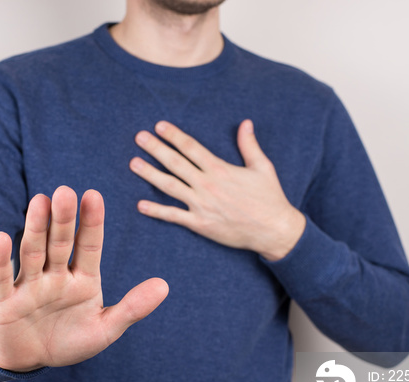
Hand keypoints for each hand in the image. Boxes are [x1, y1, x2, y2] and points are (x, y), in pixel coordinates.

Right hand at [0, 186, 168, 372]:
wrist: (31, 360)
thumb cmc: (70, 340)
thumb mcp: (106, 329)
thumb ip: (133, 308)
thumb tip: (165, 285)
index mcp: (83, 278)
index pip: (89, 245)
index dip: (91, 222)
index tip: (93, 195)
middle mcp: (55, 275)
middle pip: (59, 243)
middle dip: (62, 219)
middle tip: (65, 192)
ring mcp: (29, 285)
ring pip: (32, 252)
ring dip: (35, 228)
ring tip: (39, 201)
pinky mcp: (4, 300)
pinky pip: (1, 277)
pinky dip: (1, 258)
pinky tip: (3, 237)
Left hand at [129, 120, 305, 260]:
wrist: (274, 231)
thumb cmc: (270, 198)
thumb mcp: (263, 167)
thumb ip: (250, 145)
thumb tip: (245, 123)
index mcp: (221, 169)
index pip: (191, 147)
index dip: (174, 136)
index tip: (159, 126)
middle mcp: (208, 185)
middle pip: (176, 163)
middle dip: (156, 149)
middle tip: (139, 137)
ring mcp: (202, 205)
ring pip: (170, 187)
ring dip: (150, 174)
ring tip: (134, 163)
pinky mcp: (200, 224)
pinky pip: (174, 216)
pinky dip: (156, 211)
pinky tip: (140, 205)